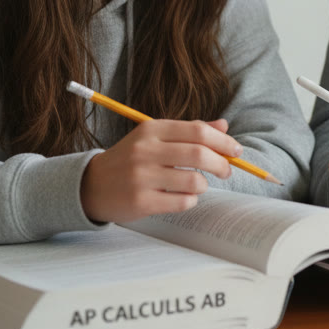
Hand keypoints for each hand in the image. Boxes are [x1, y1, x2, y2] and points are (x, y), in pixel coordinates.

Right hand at [80, 119, 240, 223]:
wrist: (91, 185)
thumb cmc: (131, 159)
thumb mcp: (155, 138)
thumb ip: (189, 131)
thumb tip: (224, 126)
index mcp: (152, 130)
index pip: (198, 131)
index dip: (223, 142)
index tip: (236, 151)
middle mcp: (145, 151)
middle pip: (200, 155)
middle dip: (222, 164)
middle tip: (226, 171)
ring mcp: (141, 177)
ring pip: (194, 182)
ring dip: (203, 185)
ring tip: (197, 185)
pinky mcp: (141, 202)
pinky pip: (183, 202)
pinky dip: (190, 201)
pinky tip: (182, 197)